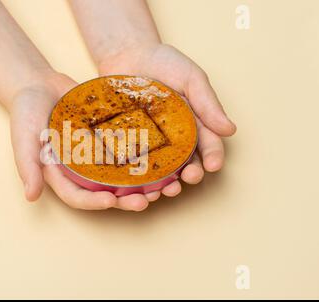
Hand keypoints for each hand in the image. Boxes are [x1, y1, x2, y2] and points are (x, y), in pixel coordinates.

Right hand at [10, 72, 159, 210]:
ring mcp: (96, 155)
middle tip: (145, 201)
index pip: (77, 196)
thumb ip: (26, 165)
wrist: (40, 84)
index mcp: (60, 176)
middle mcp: (81, 170)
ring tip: (162, 187)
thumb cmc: (26, 112)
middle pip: (105, 192)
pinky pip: (127, 149)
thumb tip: (31, 197)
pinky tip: (163, 157)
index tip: (110, 201)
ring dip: (141, 184)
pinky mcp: (108, 138)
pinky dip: (143, 156)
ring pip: (121, 175)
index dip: (93, 202)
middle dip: (124, 200)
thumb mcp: (22, 138)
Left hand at [97, 43, 236, 196]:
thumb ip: (208, 103)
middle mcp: (176, 137)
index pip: (209, 144)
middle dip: (191, 173)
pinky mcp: (129, 142)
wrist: (127, 55)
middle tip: (190, 178)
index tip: (213, 165)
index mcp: (195, 124)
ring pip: (163, 169)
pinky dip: (139, 176)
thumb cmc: (163, 63)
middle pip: (187, 162)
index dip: (213, 156)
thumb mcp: (191, 78)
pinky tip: (138, 184)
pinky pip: (135, 162)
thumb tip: (230, 130)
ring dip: (167, 183)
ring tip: (165, 189)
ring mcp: (152, 141)